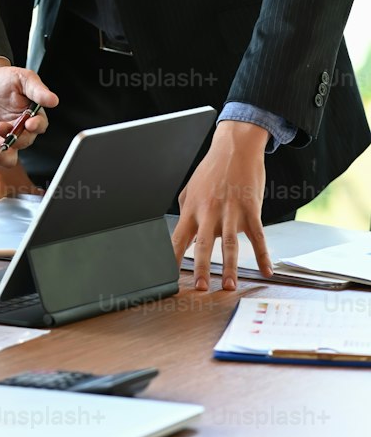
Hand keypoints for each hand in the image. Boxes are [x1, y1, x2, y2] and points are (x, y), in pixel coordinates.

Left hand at [0, 58, 57, 170]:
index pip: (39, 126)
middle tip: (2, 127)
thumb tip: (53, 100)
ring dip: (1, 157)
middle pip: (24, 142)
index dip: (36, 126)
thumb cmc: (5, 80)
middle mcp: (21, 131)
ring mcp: (4, 140)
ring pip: (9, 158)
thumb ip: (37, 89)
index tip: (30, 123)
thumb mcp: (23, 79)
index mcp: (32, 116)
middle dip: (15, 139)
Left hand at [170, 121, 273, 290]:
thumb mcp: (191, 188)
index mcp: (192, 209)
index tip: (169, 276)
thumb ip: (186, 210)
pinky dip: (263, 255)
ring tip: (230, 285)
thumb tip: (183, 232)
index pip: (178, 238)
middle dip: (202, 268)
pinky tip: (267, 270)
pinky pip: (258, 236)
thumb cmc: (213, 169)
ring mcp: (231, 211)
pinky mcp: (251, 210)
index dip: (173, 258)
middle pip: (203, 244)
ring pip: (230, 244)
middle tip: (200, 288)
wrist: (235, 148)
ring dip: (230, 267)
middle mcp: (209, 211)